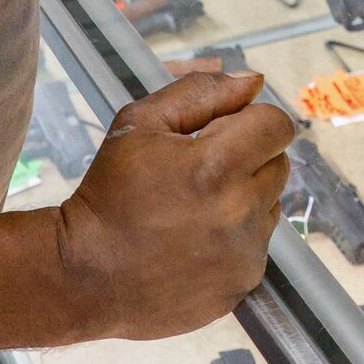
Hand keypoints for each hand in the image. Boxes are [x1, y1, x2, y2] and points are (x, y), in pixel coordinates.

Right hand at [52, 72, 292, 341]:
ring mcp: (245, 253)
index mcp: (216, 167)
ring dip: (244, 197)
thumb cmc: (108, 195)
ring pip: (271, 203)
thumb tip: (253, 82)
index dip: (248, 121)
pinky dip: (237, 236)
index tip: (217, 133)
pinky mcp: (244, 281)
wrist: (85, 277)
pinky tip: (195, 239)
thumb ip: (200, 93)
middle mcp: (239, 212)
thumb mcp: (139, 125)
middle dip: (248, 158)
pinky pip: (258, 243)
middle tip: (200, 171)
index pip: (276, 125)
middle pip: (278, 162)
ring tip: (193, 208)